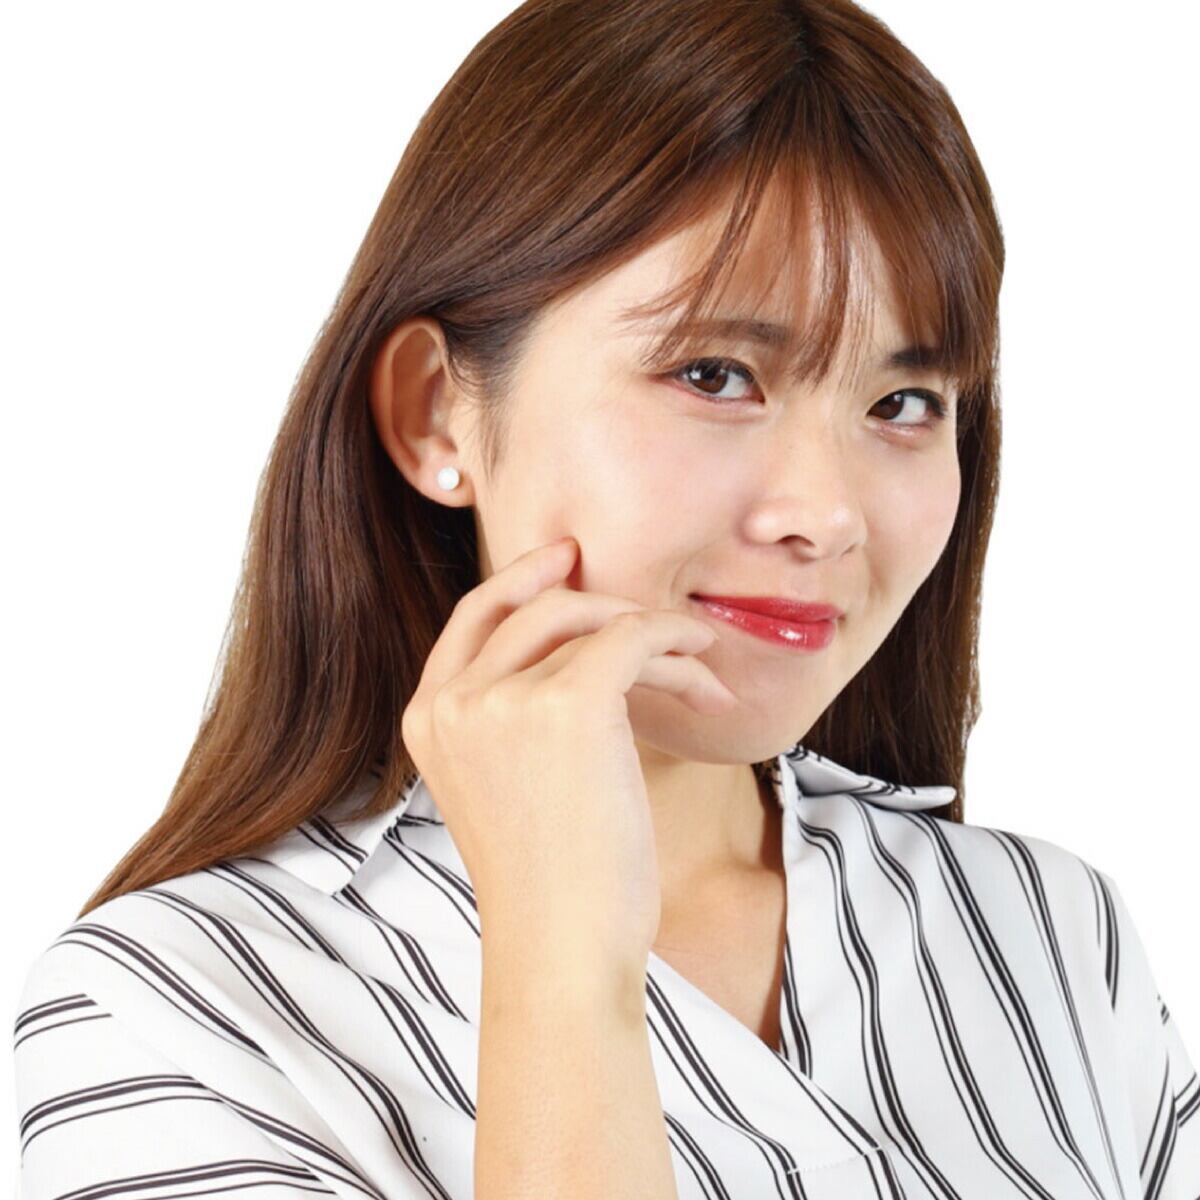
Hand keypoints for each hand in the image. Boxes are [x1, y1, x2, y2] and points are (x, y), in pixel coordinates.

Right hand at [400, 535, 736, 968]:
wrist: (562, 948)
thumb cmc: (551, 884)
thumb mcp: (505, 789)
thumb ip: (513, 721)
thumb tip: (586, 657)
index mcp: (428, 718)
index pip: (473, 619)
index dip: (521, 578)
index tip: (568, 560)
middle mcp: (454, 699)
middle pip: (537, 609)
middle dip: (606, 607)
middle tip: (663, 621)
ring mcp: (503, 697)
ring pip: (593, 624)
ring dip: (657, 641)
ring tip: (700, 678)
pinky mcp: (568, 701)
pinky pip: (633, 637)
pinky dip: (676, 641)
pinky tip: (706, 669)